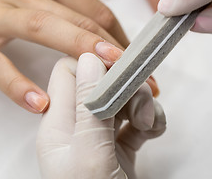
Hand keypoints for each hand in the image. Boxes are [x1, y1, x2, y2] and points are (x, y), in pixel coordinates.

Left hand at [37, 53, 165, 178]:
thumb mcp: (89, 154)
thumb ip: (89, 108)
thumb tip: (89, 58)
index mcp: (57, 125)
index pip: (69, 72)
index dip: (96, 63)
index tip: (123, 69)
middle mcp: (76, 126)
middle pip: (101, 82)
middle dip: (126, 87)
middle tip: (140, 106)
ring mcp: (98, 136)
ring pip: (122, 99)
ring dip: (142, 104)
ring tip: (147, 123)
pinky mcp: (119, 148)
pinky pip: (136, 119)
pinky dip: (150, 120)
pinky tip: (154, 131)